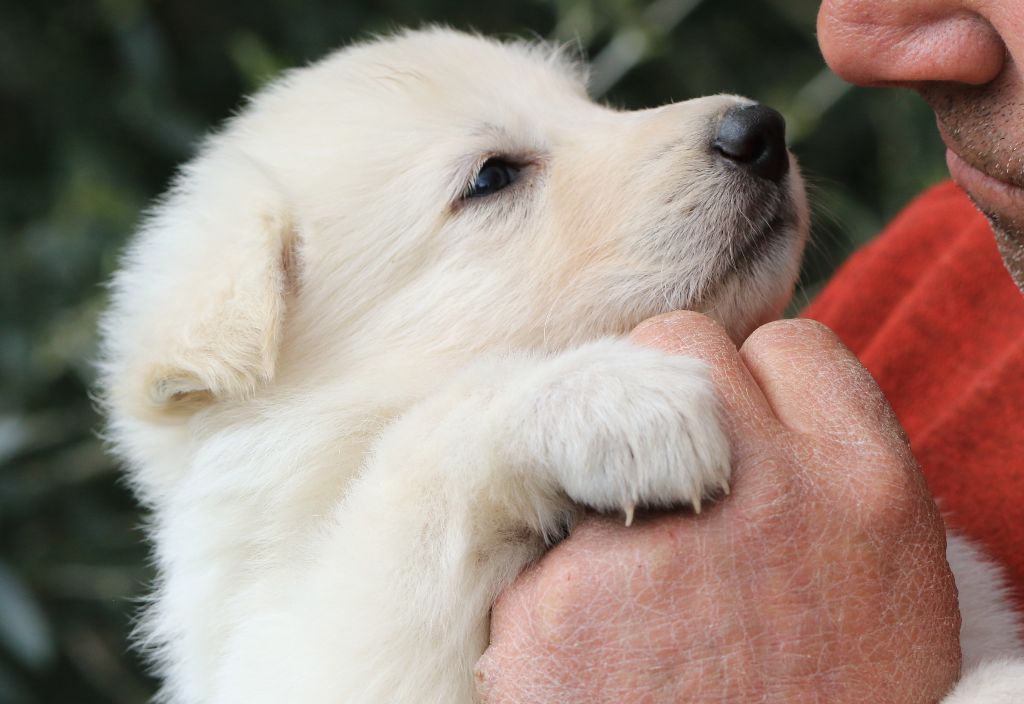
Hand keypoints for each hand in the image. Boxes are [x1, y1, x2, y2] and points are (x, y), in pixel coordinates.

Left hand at [475, 312, 960, 702]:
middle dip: (671, 393)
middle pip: (680, 346)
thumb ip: (835, 485)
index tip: (744, 433)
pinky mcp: (561, 604)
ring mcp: (659, 544)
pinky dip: (563, 574)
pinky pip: (543, 530)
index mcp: (868, 489)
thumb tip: (767, 413)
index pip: (792, 348)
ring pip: (596, 423)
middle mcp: (771, 492)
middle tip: (670, 478)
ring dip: (610, 478)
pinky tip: (600, 643)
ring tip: (641, 581)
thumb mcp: (887, 589)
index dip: (762, 387)